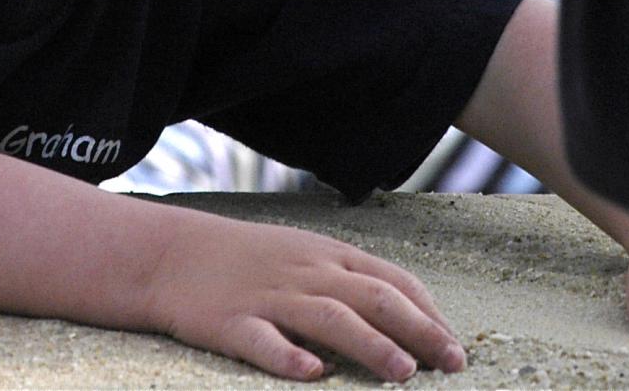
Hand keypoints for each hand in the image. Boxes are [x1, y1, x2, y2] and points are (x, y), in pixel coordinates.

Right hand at [145, 213, 467, 381]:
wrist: (173, 254)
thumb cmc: (248, 260)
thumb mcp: (305, 256)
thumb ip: (349, 281)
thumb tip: (407, 316)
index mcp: (327, 256)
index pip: (392, 280)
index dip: (428, 313)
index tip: (455, 346)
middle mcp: (306, 273)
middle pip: (372, 297)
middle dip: (419, 331)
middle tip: (452, 363)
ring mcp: (269, 297)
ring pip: (328, 318)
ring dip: (370, 345)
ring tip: (403, 373)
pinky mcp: (231, 323)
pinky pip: (263, 341)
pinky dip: (289, 356)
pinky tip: (312, 374)